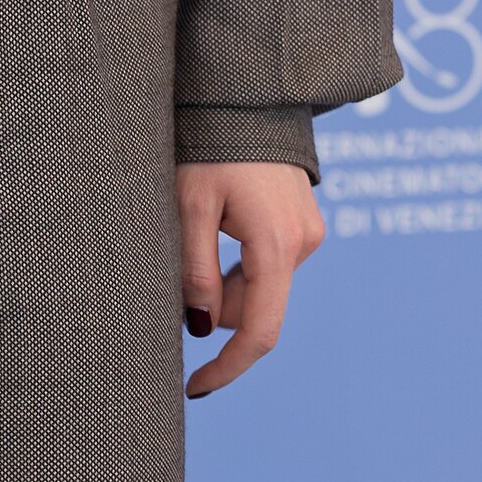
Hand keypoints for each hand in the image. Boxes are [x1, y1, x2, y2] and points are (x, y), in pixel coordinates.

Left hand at [176, 161, 325, 398]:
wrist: (248, 93)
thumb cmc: (210, 145)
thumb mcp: (188, 205)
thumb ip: (193, 270)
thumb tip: (199, 327)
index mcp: (276, 247)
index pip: (257, 332)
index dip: (226, 368)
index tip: (193, 388)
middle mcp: (303, 244)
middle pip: (253, 307)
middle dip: (212, 304)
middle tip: (173, 259)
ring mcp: (308, 231)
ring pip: (260, 285)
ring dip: (224, 278)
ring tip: (196, 226)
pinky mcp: (304, 220)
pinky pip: (269, 262)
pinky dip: (240, 260)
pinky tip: (218, 222)